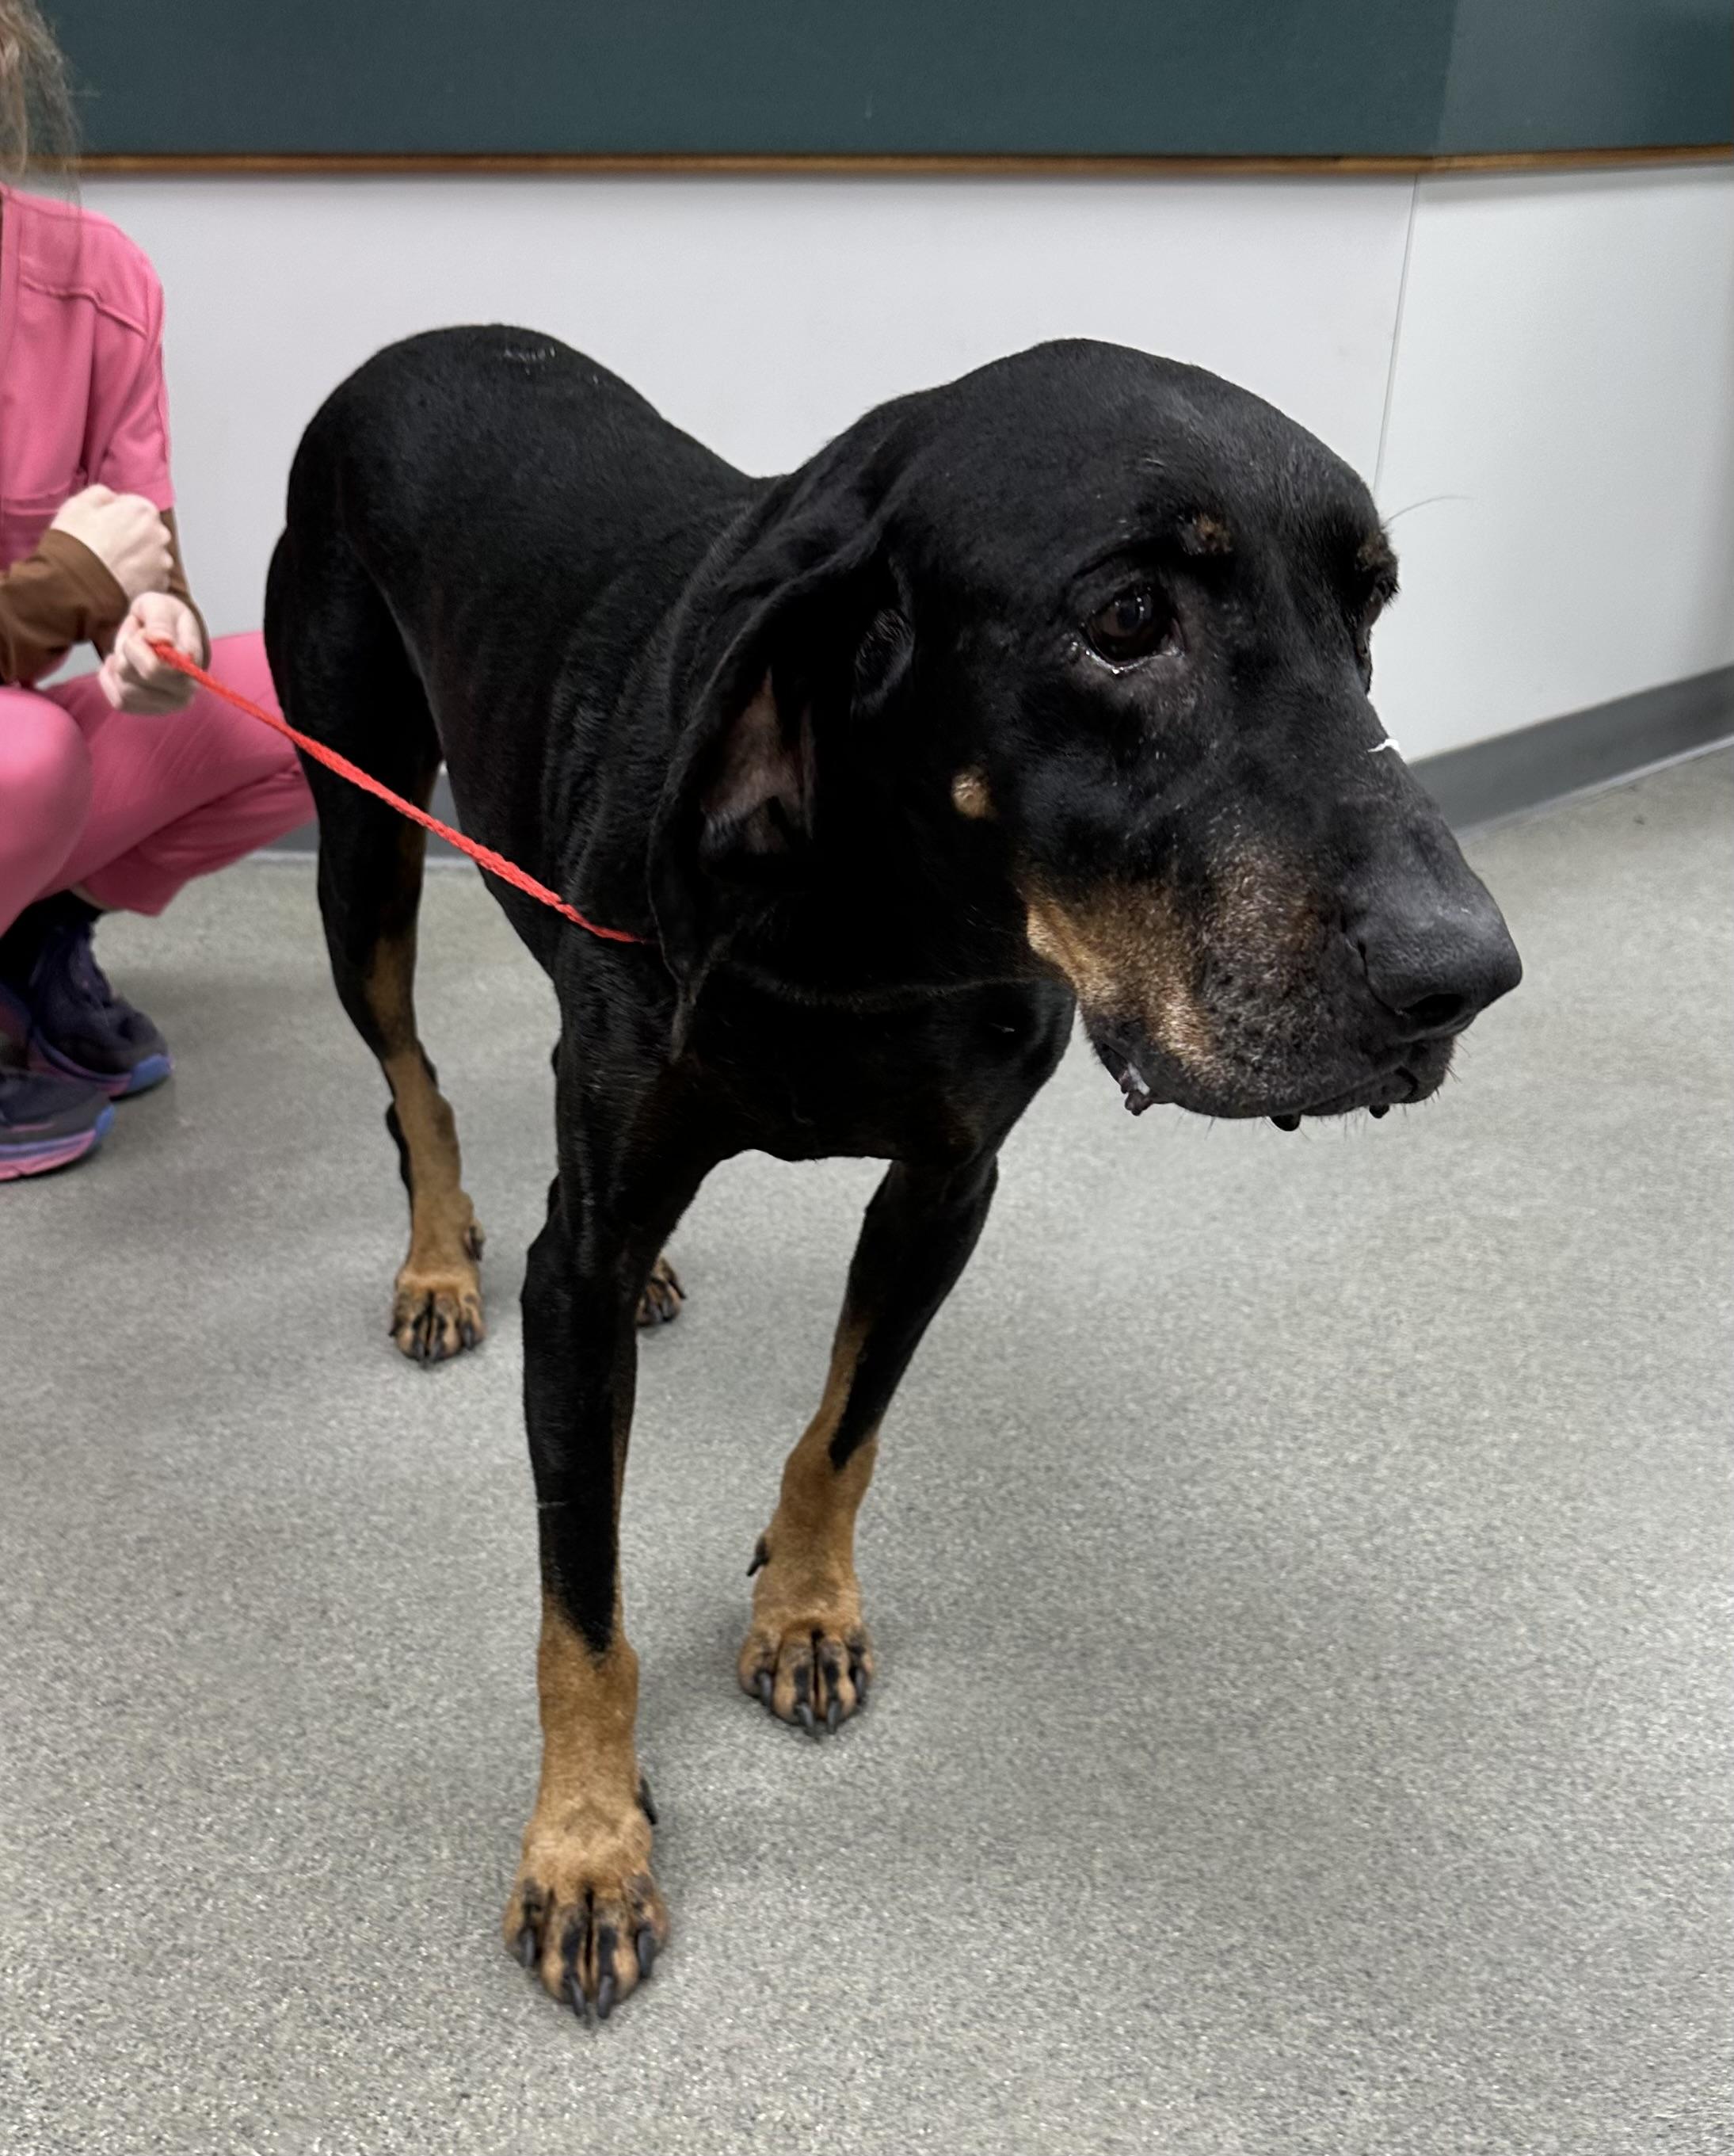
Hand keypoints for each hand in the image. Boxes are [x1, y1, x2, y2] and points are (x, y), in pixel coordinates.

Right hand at [49, 485, 172, 601]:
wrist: (76, 586)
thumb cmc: (75, 543)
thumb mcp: (78, 504)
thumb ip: (101, 494)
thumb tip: (111, 498)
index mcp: (143, 509)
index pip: (133, 506)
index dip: (114, 515)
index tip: (101, 525)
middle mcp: (160, 534)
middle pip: (145, 531)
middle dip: (129, 536)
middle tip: (104, 547)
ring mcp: (162, 563)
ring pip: (149, 555)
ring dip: (135, 558)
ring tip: (110, 565)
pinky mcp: (159, 586)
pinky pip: (150, 578)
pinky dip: (138, 578)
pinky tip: (118, 579)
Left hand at [99, 593, 202, 713]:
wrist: (164, 632)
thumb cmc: (164, 618)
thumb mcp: (160, 607)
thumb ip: (161, 621)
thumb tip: (162, 640)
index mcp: (191, 669)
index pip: (152, 669)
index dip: (136, 645)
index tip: (143, 631)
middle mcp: (184, 694)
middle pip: (130, 677)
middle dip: (126, 653)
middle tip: (136, 639)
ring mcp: (167, 706)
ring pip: (124, 690)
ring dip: (120, 665)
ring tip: (131, 651)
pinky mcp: (148, 711)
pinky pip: (118, 701)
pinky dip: (112, 680)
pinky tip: (119, 665)